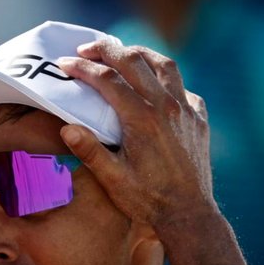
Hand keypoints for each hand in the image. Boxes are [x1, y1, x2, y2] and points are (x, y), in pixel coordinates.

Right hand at [57, 42, 217, 228]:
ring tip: (121, 53)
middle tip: (86, 49)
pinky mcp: (198, 118)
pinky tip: (154, 85)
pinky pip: (182, 86)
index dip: (83, 68)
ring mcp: (186, 110)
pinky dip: (165, 78)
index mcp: (141, 119)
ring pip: (163, 64)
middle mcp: (166, 106)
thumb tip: (67, 128)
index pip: (107, 79)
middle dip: (106, 49)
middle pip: (133, 61)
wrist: (188, 215)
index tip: (65, 64)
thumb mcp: (112, 179)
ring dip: (139, 53)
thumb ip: (90, 150)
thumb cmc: (147, 200)